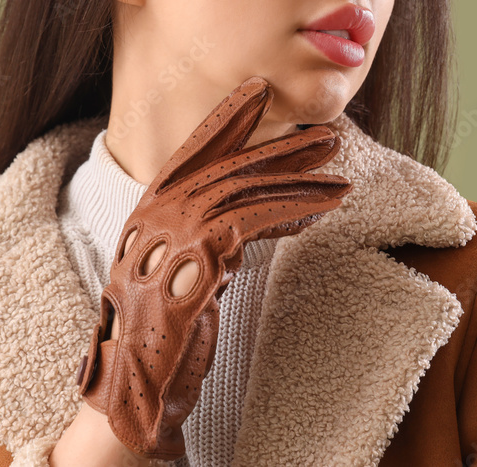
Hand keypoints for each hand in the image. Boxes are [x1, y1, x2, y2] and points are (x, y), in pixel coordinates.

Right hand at [74, 76, 351, 459]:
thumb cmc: (163, 328)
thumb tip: (256, 207)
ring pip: (246, 191)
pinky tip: (323, 210)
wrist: (135, 385)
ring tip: (341, 179)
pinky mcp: (193, 263)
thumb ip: (209, 232)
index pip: (191, 151)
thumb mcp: (184, 267)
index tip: (259, 91)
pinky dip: (292, 212)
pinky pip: (253, 222)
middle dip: (283, 149)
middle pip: (229, 167)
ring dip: (300, 183)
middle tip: (329, 135)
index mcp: (149, 209)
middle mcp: (155, 215)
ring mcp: (170, 237)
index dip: (226, 120)